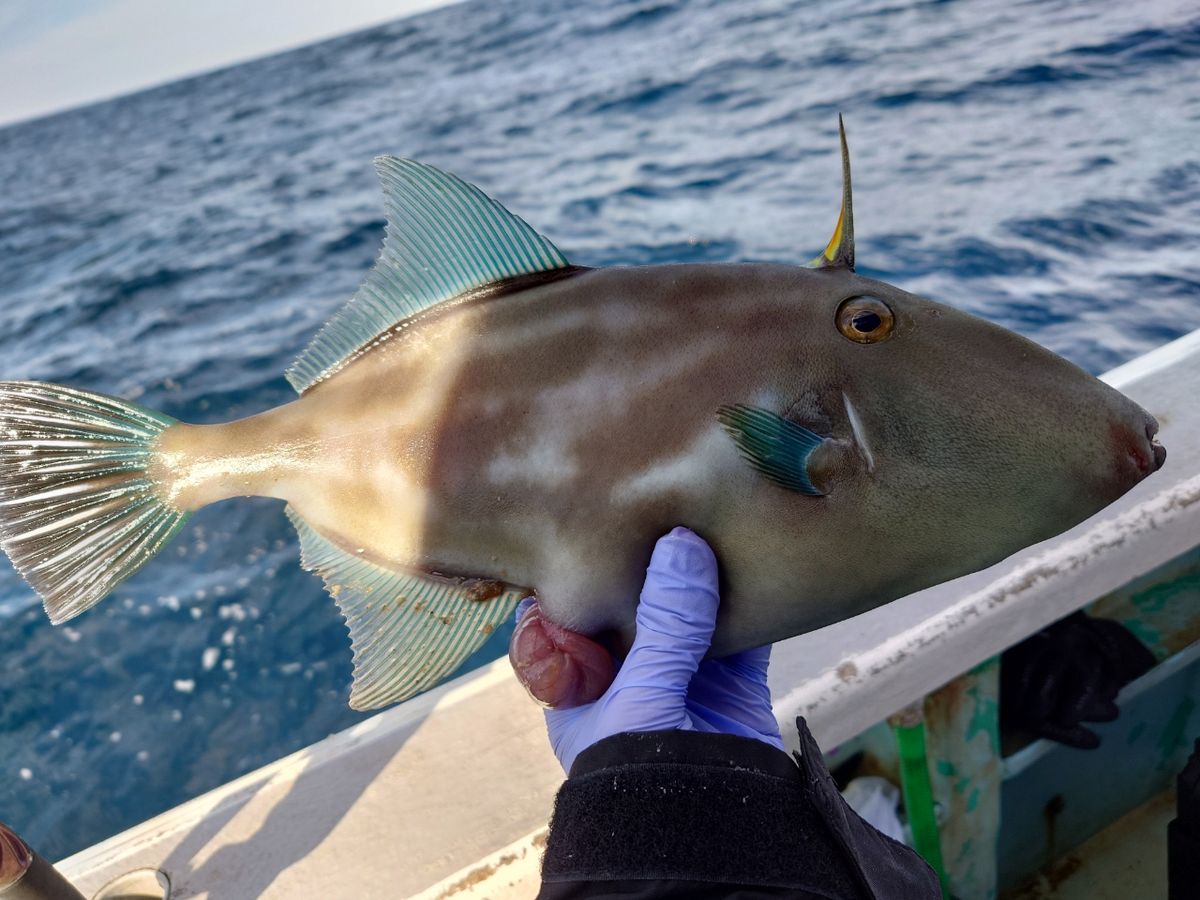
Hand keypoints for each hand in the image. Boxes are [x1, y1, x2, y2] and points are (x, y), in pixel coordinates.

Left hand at [509, 527, 783, 771]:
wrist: (712, 849)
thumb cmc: (641, 779)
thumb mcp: (643, 693)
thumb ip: (665, 622)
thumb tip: (681, 543)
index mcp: (580, 687)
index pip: (569, 616)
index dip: (580, 569)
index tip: (589, 515)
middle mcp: (630, 679)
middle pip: (638, 606)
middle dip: (650, 561)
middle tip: (659, 501)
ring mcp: (683, 682)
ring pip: (693, 614)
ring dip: (704, 575)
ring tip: (710, 515)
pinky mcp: (733, 690)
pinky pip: (744, 636)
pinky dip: (751, 603)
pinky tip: (757, 558)